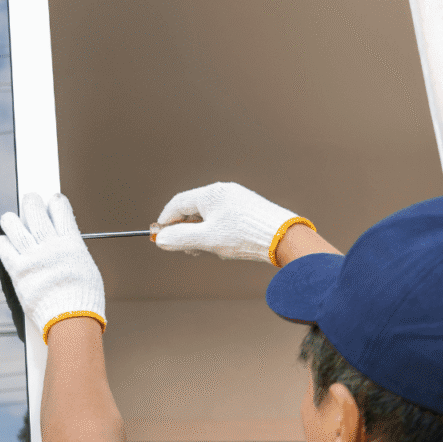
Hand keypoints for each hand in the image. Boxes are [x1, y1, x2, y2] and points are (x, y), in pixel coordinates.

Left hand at [0, 193, 105, 342]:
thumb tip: (68, 249)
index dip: (56, 204)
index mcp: (71, 244)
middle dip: (32, 204)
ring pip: (16, 230)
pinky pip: (6, 252)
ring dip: (11, 221)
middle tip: (30, 198)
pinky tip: (2, 239)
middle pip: (37, 216)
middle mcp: (50, 247)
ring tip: (9, 217)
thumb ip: (74, 255)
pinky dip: (3, 243)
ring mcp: (32, 258)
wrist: (71, 319)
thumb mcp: (88, 270)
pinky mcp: (18, 272)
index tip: (53, 200)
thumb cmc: (84, 300)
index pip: (62, 213)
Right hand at [153, 182, 313, 266]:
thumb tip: (161, 239)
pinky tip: (222, 245)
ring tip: (205, 250)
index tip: (159, 237)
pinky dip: (215, 231)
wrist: (283, 237)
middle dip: (184, 230)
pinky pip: (222, 218)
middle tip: (183, 248)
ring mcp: (237, 198)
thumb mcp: (206, 239)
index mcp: (210, 193)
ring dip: (200, 233)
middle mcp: (223, 191)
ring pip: (208, 215)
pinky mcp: (247, 208)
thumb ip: (180, 238)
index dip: (165, 221)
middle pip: (192, 209)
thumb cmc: (243, 235)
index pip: (177, 203)